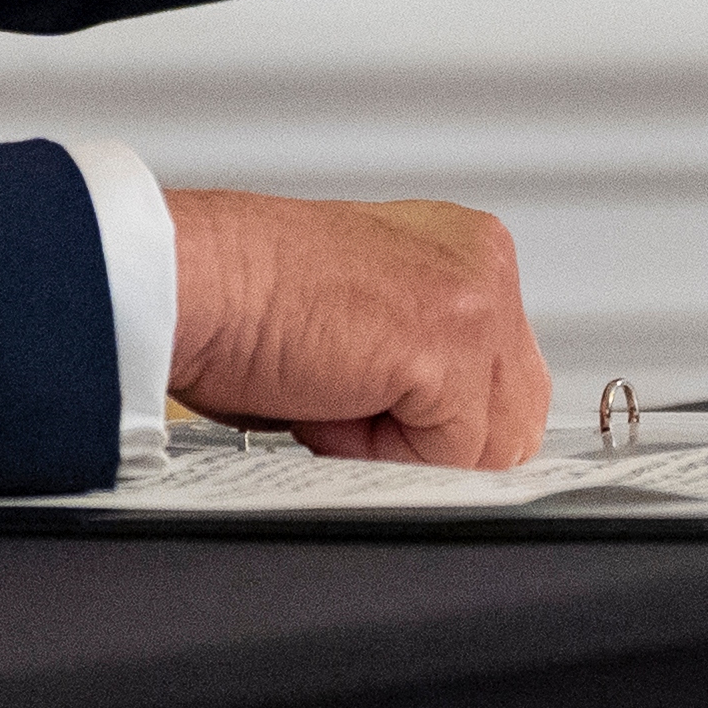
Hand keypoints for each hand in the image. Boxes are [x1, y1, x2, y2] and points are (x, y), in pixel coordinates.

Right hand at [165, 189, 550, 467]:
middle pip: (515, 418)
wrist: (192, 281)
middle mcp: (483, 259)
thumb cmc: (243, 303)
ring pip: (486, 445)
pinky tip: (328, 397)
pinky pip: (448, 458)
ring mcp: (475, 296)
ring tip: (333, 393)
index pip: (507, 383)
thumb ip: (422, 362)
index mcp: (464, 250)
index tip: (373, 408)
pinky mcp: (453, 340)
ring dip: (402, 449)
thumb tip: (449, 437)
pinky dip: (379, 454)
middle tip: (346, 401)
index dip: (438, 425)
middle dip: (433, 444)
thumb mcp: (364, 323)